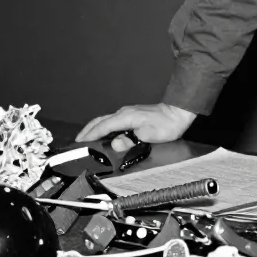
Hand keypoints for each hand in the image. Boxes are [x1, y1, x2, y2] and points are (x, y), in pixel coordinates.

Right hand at [75, 103, 195, 149]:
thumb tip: (115, 144)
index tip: (79, 142)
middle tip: (77, 140)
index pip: (103, 126)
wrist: (178, 113)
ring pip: (105, 119)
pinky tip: (103, 133)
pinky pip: (112, 120)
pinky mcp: (132, 115)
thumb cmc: (166, 125)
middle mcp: (124, 112)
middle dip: (88, 130)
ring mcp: (127, 112)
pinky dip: (103, 127)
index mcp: (125, 117)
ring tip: (86, 138)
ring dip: (94, 128)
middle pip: (100, 120)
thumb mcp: (149, 135)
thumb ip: (131, 140)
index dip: (90, 135)